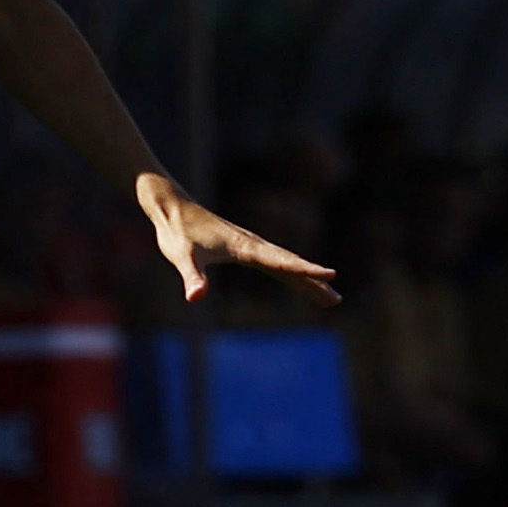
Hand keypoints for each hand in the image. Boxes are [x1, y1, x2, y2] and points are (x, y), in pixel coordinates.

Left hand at [138, 173, 339, 306]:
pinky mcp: (245, 247)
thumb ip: (191, 277)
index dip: (306, 270)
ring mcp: (251, 245)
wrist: (172, 207)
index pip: (281, 261)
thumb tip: (196, 298)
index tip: (331, 275)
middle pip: (291, 265)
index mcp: (245, 247)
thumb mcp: (181, 257)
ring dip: (307, 280)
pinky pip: (275, 263)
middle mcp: (253, 244)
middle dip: (314, 282)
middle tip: (336, 300)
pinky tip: (298, 280)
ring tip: (329, 297)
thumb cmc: (176, 231)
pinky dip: (291, 273)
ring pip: (286, 264)